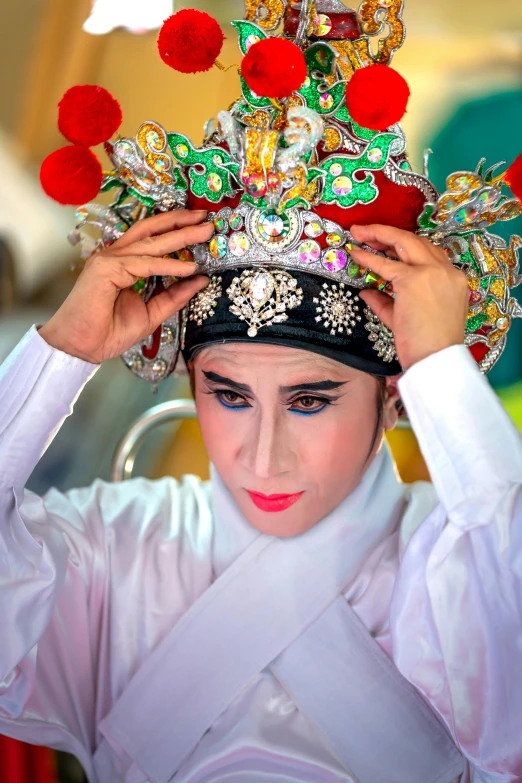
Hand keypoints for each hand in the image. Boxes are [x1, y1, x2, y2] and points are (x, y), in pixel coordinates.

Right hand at [40, 210, 213, 363]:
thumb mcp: (152, 312)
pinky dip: (167, 265)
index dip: (174, 228)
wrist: (83, 348)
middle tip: (207, 219)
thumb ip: (174, 296)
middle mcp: (115, 256)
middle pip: (151, 232)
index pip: (150, 237)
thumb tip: (200, 280)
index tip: (200, 225)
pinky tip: (188, 267)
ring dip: (179, 237)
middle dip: (181, 223)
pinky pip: (143, 264)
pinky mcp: (105, 270)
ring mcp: (108, 260)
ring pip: (149, 244)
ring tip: (204, 233)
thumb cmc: (109, 331)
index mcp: (123, 262)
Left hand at [351, 224, 468, 370]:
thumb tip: (366, 291)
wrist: (436, 360)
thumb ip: (388, 302)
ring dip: (379, 235)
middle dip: (389, 234)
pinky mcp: (412, 280)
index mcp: (453, 280)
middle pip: (416, 241)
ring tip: (359, 234)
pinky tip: (355, 254)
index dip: (405, 247)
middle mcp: (446, 271)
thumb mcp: (409, 318)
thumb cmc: (427, 346)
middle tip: (367, 232)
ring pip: (403, 242)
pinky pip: (385, 265)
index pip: (428, 254)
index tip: (387, 245)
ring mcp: (431, 273)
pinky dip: (368, 258)